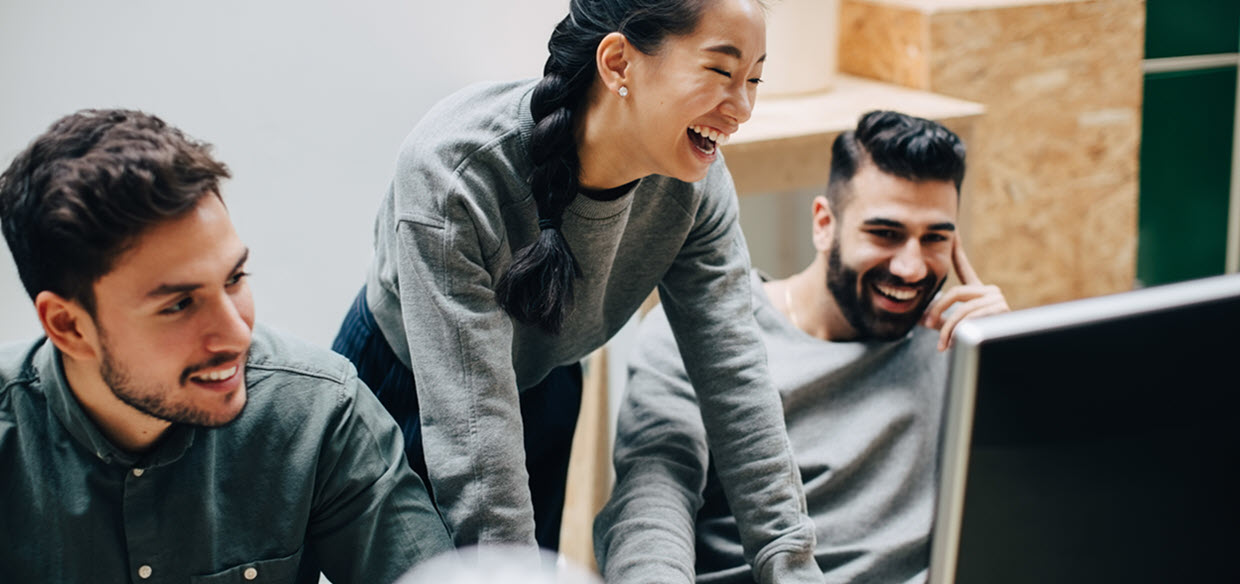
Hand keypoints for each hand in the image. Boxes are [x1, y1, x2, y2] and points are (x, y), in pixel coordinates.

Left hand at [921, 235, 1008, 350]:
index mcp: (979, 292)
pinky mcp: (1001, 309)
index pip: (964, 268)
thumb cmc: (976, 343)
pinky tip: (958, 342)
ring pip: (961, 310)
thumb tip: (921, 319)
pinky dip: (959, 331)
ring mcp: (997, 299)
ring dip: (947, 329)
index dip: (956, 251)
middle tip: (926, 323)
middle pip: (955, 292)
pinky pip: (970, 318)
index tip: (952, 232)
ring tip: (943, 345)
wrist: (1000, 355)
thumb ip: (941, 320)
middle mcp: (990, 291)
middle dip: (938, 310)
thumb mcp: (955, 328)